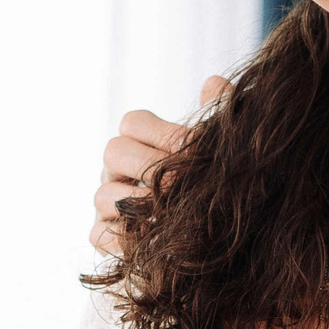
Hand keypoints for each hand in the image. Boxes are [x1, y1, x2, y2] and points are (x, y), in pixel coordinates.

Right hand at [89, 78, 221, 255]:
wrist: (230, 244)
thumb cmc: (223, 189)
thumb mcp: (227, 151)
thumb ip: (222, 114)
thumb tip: (212, 83)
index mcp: (143, 142)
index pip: (133, 123)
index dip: (159, 133)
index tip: (190, 150)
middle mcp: (120, 170)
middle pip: (113, 152)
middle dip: (147, 166)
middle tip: (179, 184)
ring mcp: (109, 203)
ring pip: (103, 194)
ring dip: (136, 204)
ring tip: (168, 213)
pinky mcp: (107, 238)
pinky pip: (97, 235)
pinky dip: (121, 237)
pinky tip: (150, 240)